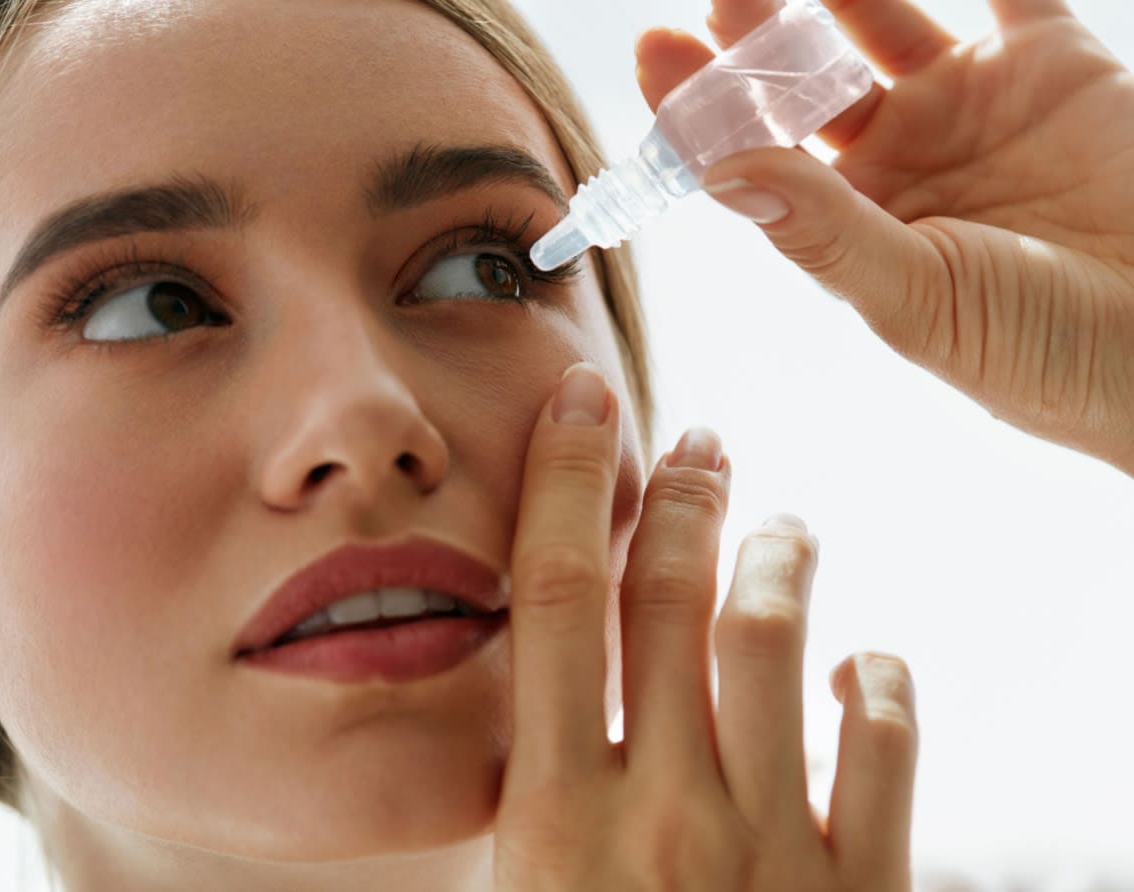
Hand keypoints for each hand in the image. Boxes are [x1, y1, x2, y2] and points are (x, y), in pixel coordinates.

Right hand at [492, 362, 918, 890]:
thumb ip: (537, 798)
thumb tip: (551, 695)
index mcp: (558, 818)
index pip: (557, 602)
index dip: (566, 481)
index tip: (582, 401)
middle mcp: (663, 817)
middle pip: (669, 599)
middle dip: (684, 499)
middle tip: (702, 448)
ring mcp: (770, 854)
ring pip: (772, 641)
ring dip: (776, 558)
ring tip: (782, 527)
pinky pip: (885, 746)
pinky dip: (876, 680)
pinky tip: (856, 663)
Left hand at [635, 0, 1133, 474]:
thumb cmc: (1043, 352)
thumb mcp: (920, 298)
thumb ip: (824, 233)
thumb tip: (721, 172)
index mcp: (849, 224)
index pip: (757, 155)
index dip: (705, 109)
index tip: (655, 51)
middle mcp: (896, 159)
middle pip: (803, 82)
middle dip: (754, 36)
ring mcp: (967, 106)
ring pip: (878, 20)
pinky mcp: (1048, 62)